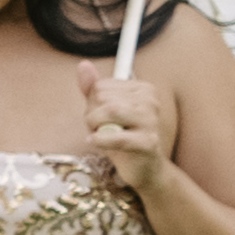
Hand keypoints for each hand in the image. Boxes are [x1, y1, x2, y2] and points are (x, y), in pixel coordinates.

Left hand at [79, 62, 173, 199]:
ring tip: (100, 136)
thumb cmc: (122, 137)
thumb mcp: (104, 111)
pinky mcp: (148, 142)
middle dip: (92, 115)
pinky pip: (117, 136)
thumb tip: (83, 65)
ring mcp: (151, 121)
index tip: (102, 118)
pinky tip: (94, 142)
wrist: (144, 169)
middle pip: (102, 97)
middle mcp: (150, 100)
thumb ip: (92, 88)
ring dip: (94, 126)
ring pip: (109, 110)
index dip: (93, 104)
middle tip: (100, 130)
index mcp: (143, 89)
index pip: (100, 86)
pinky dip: (100, 139)